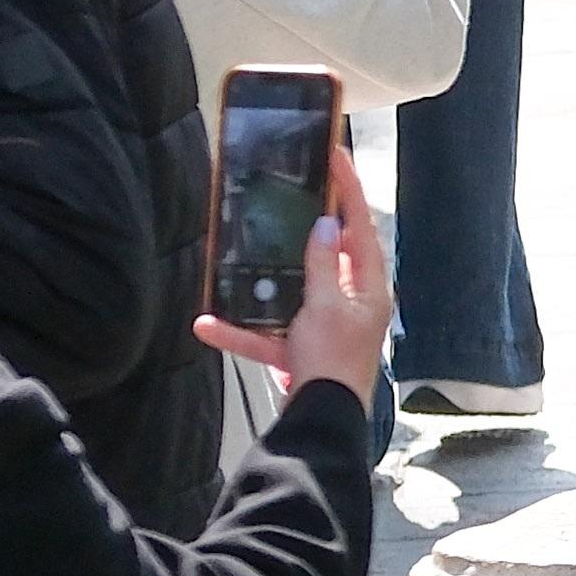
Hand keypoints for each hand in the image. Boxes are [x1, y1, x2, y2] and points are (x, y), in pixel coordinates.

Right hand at [206, 135, 389, 404]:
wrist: (321, 422)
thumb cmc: (333, 361)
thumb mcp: (326, 305)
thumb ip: (324, 263)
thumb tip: (326, 225)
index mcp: (368, 285)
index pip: (360, 223)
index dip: (348, 187)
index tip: (336, 153)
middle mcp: (350, 301)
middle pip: (328, 252)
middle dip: (304, 226)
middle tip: (288, 190)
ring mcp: (324, 326)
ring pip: (291, 291)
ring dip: (264, 279)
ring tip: (243, 247)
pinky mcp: (300, 350)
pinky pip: (268, 332)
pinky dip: (241, 329)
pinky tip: (207, 324)